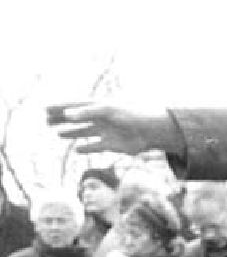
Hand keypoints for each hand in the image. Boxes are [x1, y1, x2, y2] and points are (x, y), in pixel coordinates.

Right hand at [46, 102, 183, 157]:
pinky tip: (77, 150)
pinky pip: (96, 147)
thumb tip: (67, 115)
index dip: (60, 107)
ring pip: (84, 133)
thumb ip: (87, 112)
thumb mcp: (107, 110)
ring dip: (71, 133)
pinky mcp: (112, 145)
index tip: (46, 108)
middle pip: (77, 119)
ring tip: (58, 134)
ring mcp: (106, 132)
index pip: (75, 105)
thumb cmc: (131, 115)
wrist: (151, 131)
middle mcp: (100, 119)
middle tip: (46, 121)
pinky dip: (87, 148)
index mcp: (98, 106)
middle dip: (62, 119)